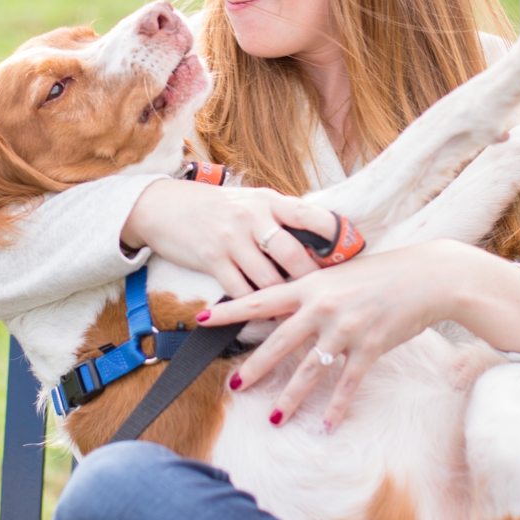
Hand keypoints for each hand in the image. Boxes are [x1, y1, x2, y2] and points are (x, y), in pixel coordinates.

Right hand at [121, 179, 338, 297]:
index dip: (336, 236)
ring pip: (269, 278)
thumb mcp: (253, 202)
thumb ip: (283, 218)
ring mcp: (231, 239)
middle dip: (312, 279)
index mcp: (270, 201)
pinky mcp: (212, 260)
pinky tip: (269, 317)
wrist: (164, 206)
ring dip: (286, 300)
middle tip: (329, 296)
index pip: (311, 216)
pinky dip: (257, 308)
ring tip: (302, 314)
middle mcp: (252, 217)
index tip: (355, 253)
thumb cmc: (218, 207)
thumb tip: (324, 239)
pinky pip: (241, 291)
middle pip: (293, 253)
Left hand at [198, 240, 519, 428]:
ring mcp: (348, 328)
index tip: (202, 320)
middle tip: (235, 386)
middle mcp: (325, 307)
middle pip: (279, 342)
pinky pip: (348, 383)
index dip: (231, 310)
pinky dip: (337, 407)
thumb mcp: (343, 274)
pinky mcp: (371, 346)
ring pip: (310, 369)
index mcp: (313, 286)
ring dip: (291, 397)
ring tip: (274, 419)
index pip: (261, 298)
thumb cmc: (387, 273)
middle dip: (255, 367)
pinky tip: (327, 426)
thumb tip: (286, 309)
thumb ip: (315, 291)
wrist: (429, 277)